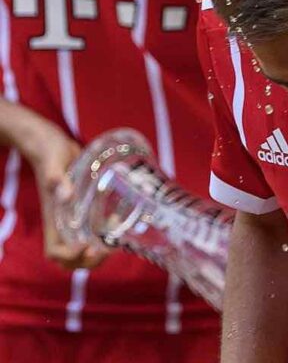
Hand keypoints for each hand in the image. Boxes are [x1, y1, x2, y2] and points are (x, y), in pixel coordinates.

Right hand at [26, 119, 109, 270]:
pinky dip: (104, 235)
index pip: (54, 252)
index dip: (69, 257)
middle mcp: (62, 223)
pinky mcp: (84, 209)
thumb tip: (67, 196)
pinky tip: (119, 223)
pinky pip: (92, 231)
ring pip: (84, 248)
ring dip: (98, 253)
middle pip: (71, 258)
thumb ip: (57, 179)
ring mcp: (73, 218)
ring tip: (115, 244)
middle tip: (107, 251)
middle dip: (88, 262)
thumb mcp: (53, 164)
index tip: (86, 249)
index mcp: (52, 219)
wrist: (54, 144)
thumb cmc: (51, 154)